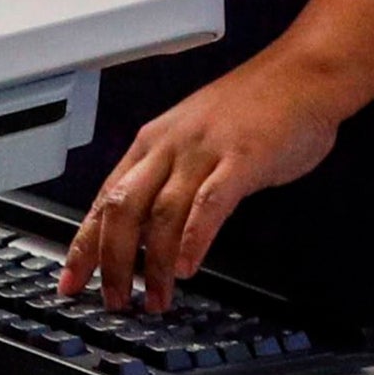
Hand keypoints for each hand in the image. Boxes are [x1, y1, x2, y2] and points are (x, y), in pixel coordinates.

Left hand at [59, 53, 346, 308]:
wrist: (303, 75)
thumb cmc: (256, 110)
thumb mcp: (195, 140)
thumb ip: (172, 179)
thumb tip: (150, 228)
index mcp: (153, 143)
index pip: (104, 198)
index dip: (85, 243)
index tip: (70, 279)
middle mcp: (170, 146)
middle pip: (123, 208)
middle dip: (112, 260)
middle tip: (112, 299)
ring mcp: (204, 151)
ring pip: (162, 213)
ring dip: (155, 263)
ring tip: (155, 297)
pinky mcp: (241, 159)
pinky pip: (209, 203)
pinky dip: (194, 238)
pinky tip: (189, 267)